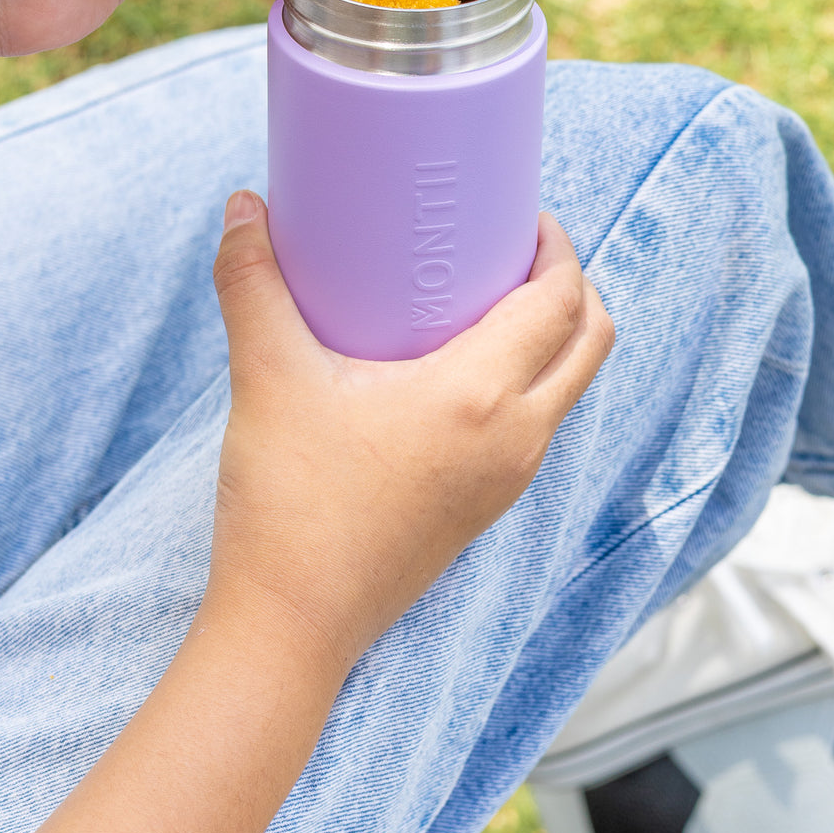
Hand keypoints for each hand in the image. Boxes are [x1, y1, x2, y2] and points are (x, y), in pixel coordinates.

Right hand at [208, 192, 614, 668]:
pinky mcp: (486, 508)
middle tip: (520, 249)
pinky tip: (463, 369)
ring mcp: (507, 480)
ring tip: (492, 299)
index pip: (561, 304)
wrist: (291, 627)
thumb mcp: (268, 378)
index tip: (527, 216)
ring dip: (555, 336)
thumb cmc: (287, 504)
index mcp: (480, 397)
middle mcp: (515, 439)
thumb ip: (252, 284)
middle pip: (589, 343)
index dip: (559, 249)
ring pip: (569, 388)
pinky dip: (530, 381)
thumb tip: (244, 205)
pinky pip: (537, 426)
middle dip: (572, 286)